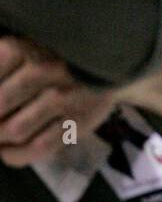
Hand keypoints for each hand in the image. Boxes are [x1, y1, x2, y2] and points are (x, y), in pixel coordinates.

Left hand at [0, 36, 116, 165]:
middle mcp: (47, 69)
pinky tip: (7, 151)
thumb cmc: (55, 55)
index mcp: (27, 47)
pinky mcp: (79, 122)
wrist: (110, 63)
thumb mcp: (25, 47)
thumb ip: (1, 66)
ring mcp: (65, 97)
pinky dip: (15, 155)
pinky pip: (39, 147)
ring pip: (15, 130)